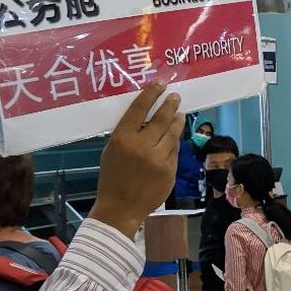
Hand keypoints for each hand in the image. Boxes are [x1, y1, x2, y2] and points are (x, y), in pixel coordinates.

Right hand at [90, 83, 182, 237]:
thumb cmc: (112, 177)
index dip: (152, 93)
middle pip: (162, 117)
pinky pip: (175, 151)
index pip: (140, 108)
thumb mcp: (111, 151)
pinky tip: (173, 139)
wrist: (121, 207)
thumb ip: (127, 133)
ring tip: (179, 114)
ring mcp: (158, 158)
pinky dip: (174, 143)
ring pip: (173, 133)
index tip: (161, 83)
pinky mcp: (170, 170)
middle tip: (175, 96)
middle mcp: (142, 145)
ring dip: (177, 121)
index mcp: (123, 138)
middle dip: (170, 104)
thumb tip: (146, 116)